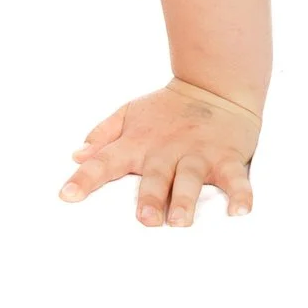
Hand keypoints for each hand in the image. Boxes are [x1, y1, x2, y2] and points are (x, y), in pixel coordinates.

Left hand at [60, 80, 260, 225]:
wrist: (214, 86)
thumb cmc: (168, 109)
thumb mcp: (130, 115)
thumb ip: (103, 135)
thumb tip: (76, 155)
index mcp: (138, 143)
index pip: (105, 161)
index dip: (85, 178)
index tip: (66, 196)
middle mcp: (165, 150)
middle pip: (154, 176)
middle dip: (148, 197)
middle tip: (144, 220)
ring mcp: (197, 154)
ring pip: (190, 178)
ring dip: (186, 199)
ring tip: (180, 221)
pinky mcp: (226, 158)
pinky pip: (235, 179)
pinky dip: (240, 194)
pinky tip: (239, 212)